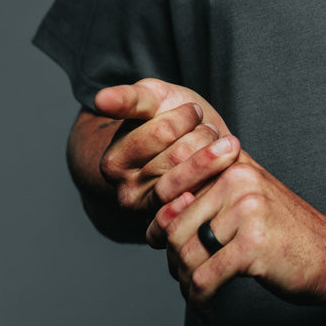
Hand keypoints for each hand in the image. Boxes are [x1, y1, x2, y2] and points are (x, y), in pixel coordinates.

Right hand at [92, 77, 232, 223]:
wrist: (191, 151)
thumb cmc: (168, 122)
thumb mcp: (151, 99)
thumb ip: (128, 98)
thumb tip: (100, 99)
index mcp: (113, 163)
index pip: (163, 132)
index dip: (186, 116)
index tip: (193, 111)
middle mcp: (127, 194)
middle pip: (180, 156)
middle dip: (203, 136)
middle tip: (208, 131)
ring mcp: (152, 213)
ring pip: (192, 179)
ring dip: (215, 157)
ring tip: (220, 145)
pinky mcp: (176, 227)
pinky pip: (200, 205)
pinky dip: (216, 185)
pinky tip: (224, 173)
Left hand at [146, 143, 325, 314]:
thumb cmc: (288, 235)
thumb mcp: (248, 203)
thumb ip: (208, 200)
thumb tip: (155, 223)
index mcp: (233, 163)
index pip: (171, 191)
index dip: (159, 225)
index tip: (163, 246)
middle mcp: (238, 179)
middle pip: (173, 226)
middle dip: (174, 261)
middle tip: (187, 280)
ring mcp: (247, 209)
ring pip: (185, 254)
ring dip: (186, 284)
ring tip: (199, 295)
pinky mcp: (252, 244)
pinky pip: (204, 279)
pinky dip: (200, 301)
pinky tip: (209, 310)